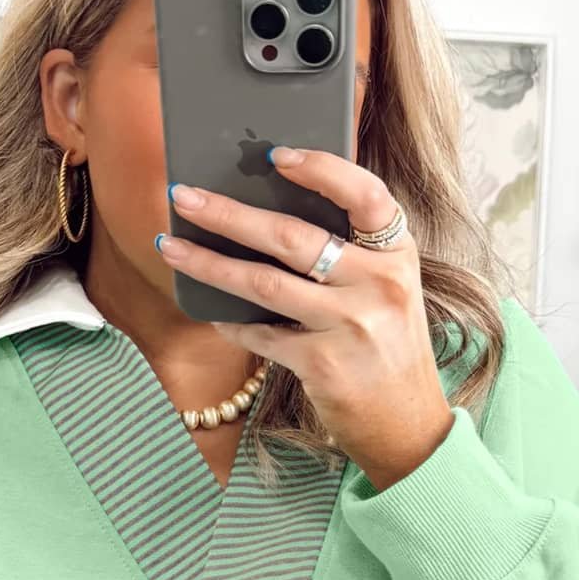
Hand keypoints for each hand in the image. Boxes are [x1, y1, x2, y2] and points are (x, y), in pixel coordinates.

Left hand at [158, 151, 453, 490]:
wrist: (407, 424)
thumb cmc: (387, 348)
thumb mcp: (387, 290)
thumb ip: (350, 254)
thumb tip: (268, 212)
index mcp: (397, 254)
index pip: (365, 194)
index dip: (321, 168)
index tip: (274, 154)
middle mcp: (379, 285)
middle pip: (291, 236)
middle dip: (228, 212)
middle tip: (183, 194)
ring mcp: (350, 326)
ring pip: (262, 282)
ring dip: (208, 263)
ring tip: (171, 245)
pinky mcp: (322, 364)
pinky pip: (260, 333)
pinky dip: (231, 322)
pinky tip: (210, 313)